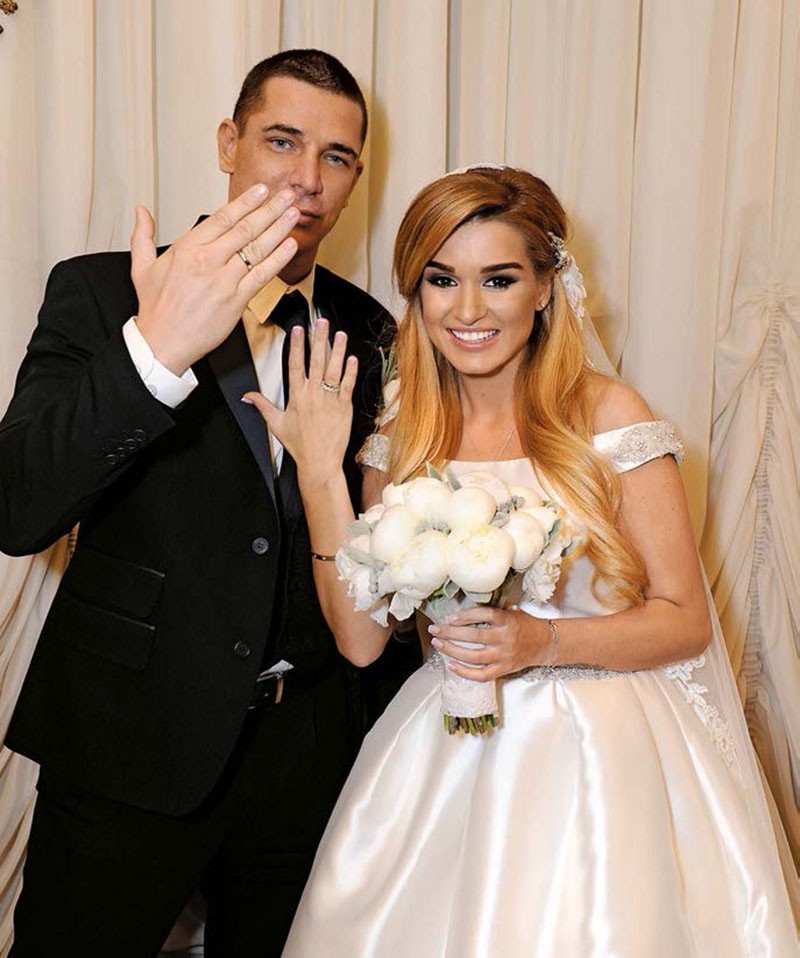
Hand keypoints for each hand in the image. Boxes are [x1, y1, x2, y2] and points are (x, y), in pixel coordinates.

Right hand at [131, 184, 299, 374]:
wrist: (163, 343)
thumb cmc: (157, 309)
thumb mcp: (141, 267)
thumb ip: (143, 236)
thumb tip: (141, 212)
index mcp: (188, 248)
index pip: (223, 217)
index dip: (245, 202)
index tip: (260, 190)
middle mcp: (208, 261)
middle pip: (245, 228)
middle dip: (269, 209)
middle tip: (286, 196)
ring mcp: (224, 281)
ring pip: (257, 249)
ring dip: (278, 229)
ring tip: (293, 214)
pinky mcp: (236, 301)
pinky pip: (262, 276)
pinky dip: (278, 260)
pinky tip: (290, 247)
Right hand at [243, 318, 357, 479]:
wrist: (319, 462)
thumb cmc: (299, 445)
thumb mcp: (276, 423)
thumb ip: (262, 405)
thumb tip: (247, 396)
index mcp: (296, 396)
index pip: (296, 364)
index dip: (297, 345)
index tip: (299, 330)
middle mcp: (313, 394)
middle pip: (316, 360)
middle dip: (318, 339)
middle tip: (321, 322)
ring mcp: (330, 399)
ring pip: (334, 369)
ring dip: (338, 350)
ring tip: (340, 334)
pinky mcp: (344, 407)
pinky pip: (347, 385)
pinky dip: (350, 371)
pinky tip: (351, 358)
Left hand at [428, 606, 549, 680]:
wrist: (546, 644)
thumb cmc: (527, 625)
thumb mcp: (514, 611)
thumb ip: (495, 610)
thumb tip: (469, 608)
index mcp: (508, 621)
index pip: (483, 615)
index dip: (464, 616)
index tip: (449, 618)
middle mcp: (505, 638)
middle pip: (474, 636)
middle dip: (450, 633)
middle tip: (435, 630)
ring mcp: (504, 656)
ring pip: (474, 656)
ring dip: (453, 651)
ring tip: (438, 644)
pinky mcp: (503, 669)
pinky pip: (481, 675)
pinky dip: (464, 672)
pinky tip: (451, 665)